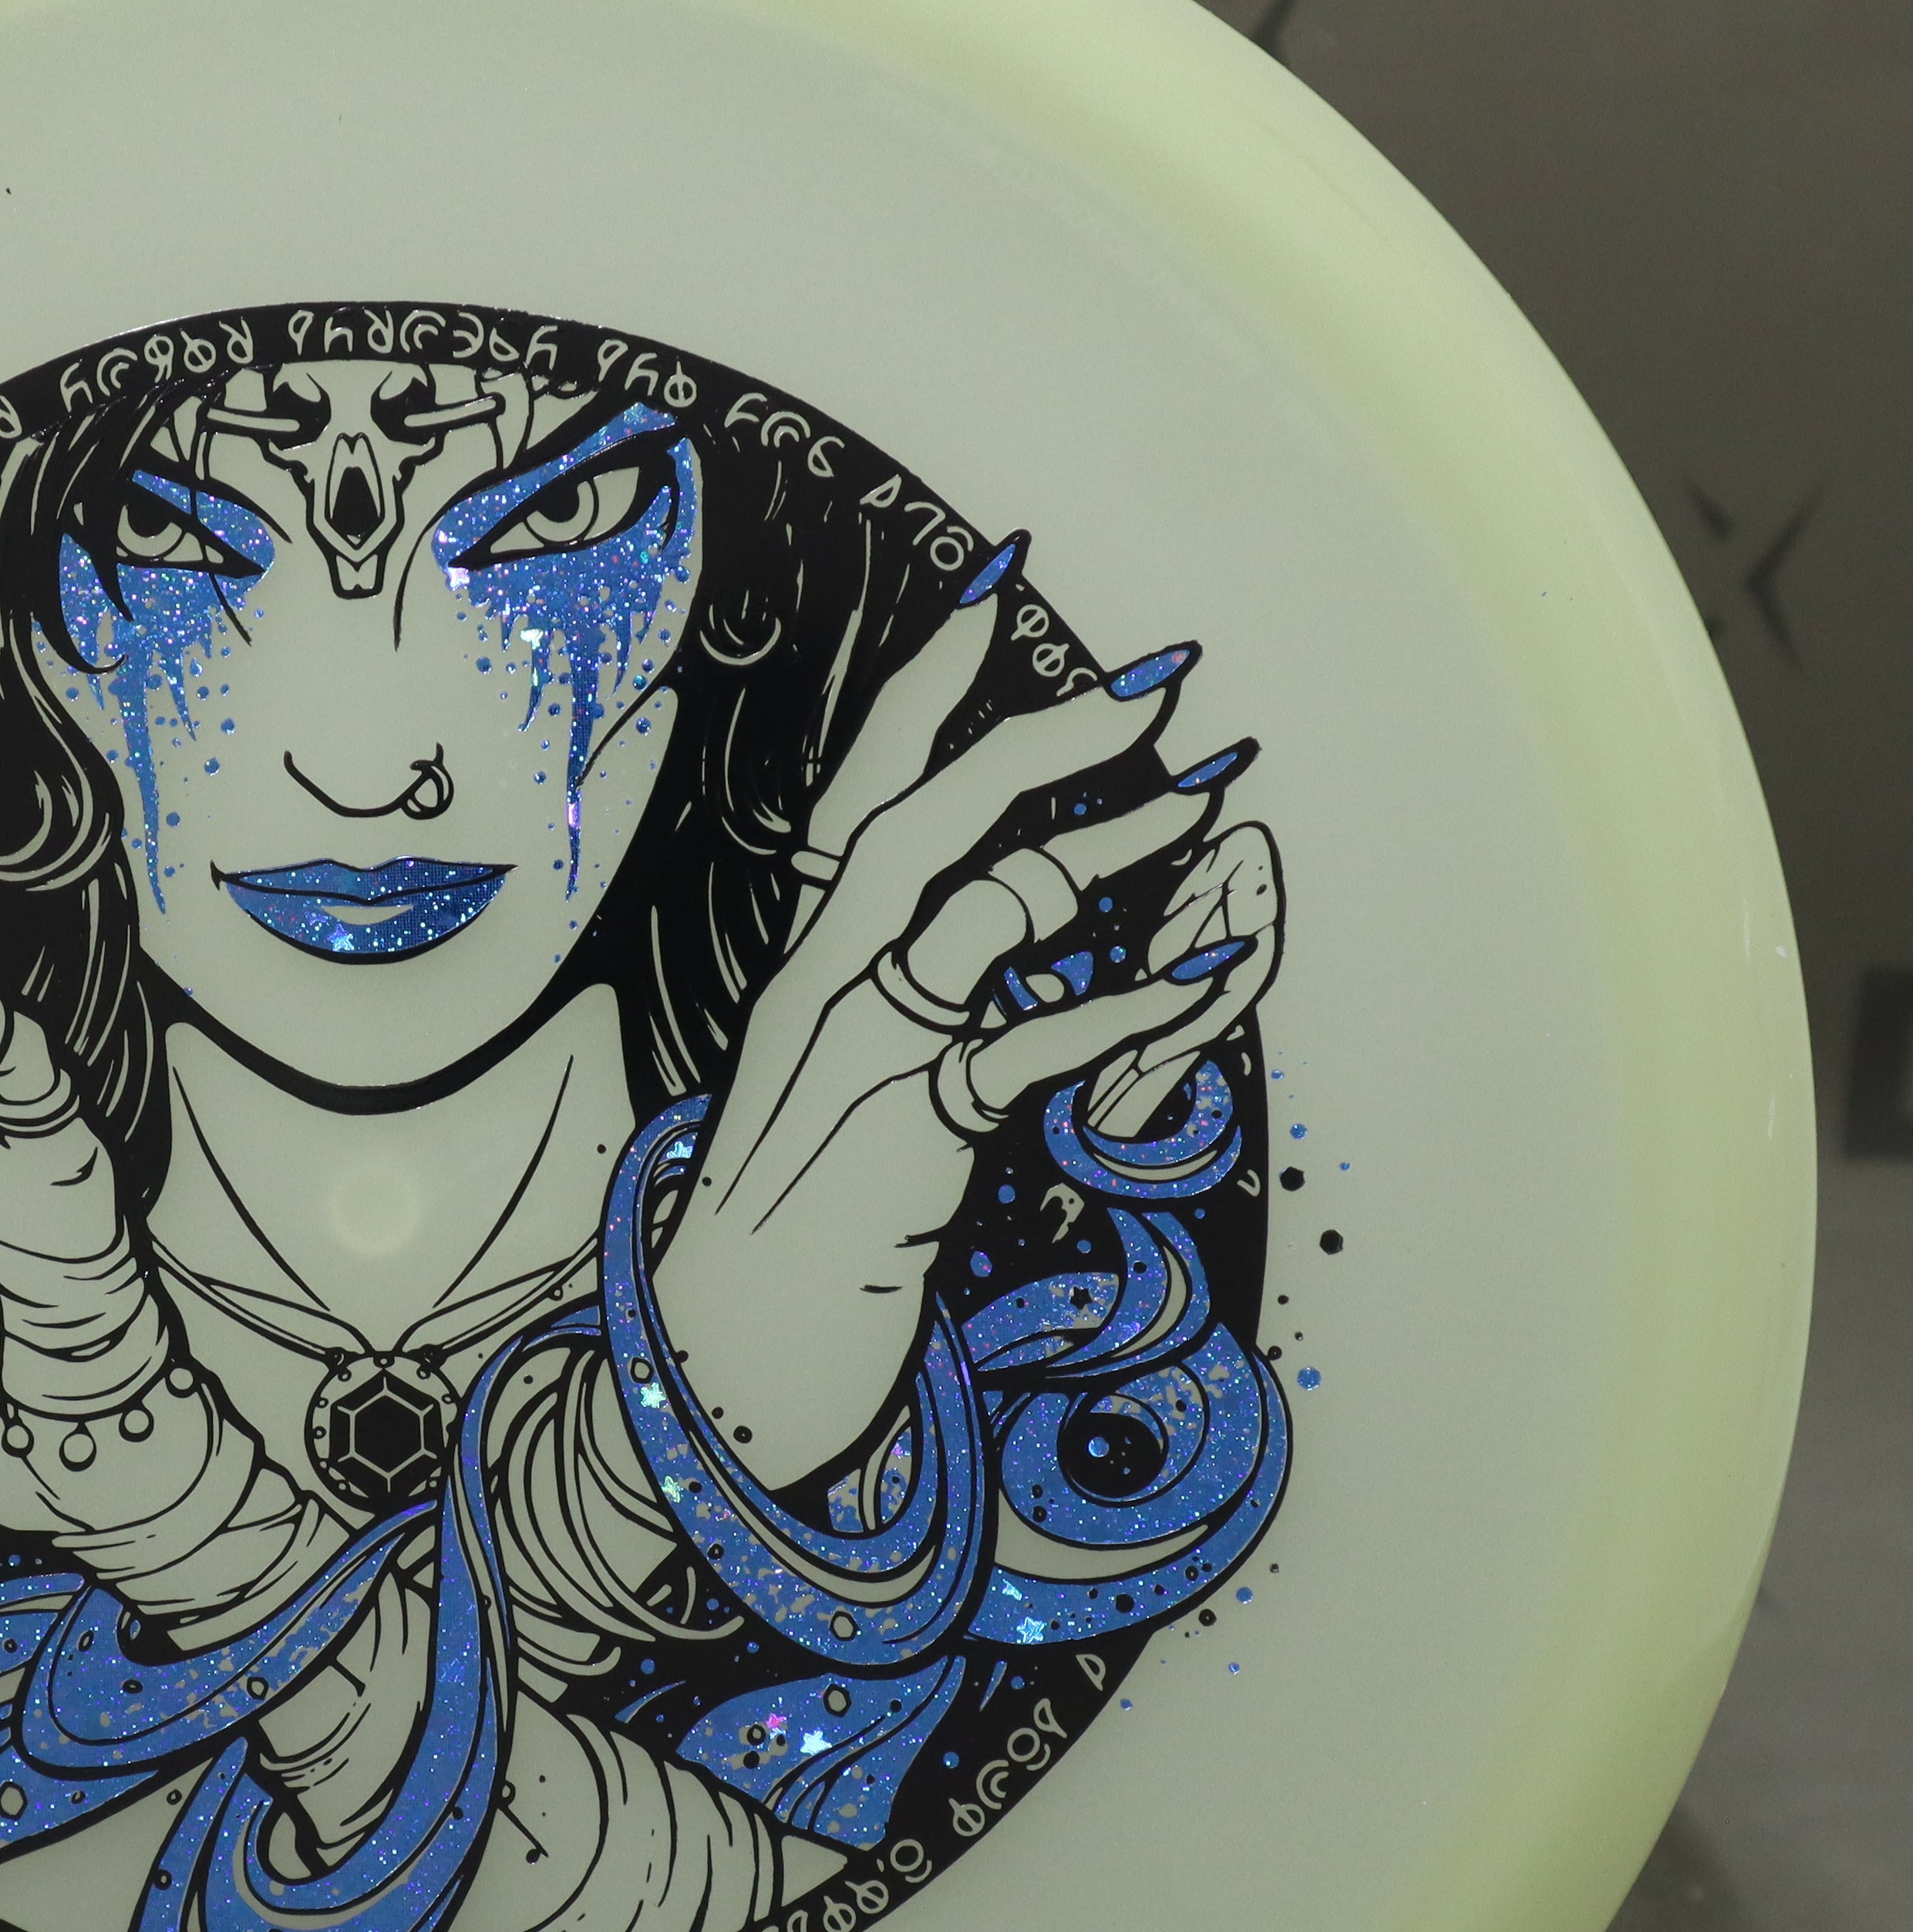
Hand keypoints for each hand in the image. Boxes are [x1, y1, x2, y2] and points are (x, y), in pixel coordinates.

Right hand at [652, 574, 1285, 1488]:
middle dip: (1041, 735)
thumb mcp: (837, 1080)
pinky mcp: (909, 1122)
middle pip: (924, 817)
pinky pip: (1028, 1041)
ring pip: (986, 906)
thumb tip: (1013, 929)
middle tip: (1153, 684)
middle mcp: (821, 983)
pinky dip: (1124, 1006)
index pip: (861, 789)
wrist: (726, 1346)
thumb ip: (904, 993)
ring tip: (1205, 805)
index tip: (999, 584)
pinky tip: (1202, 978)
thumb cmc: (789, 1217)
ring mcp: (860, 1048)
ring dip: (1109, 848)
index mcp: (804, 960)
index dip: (928, 684)